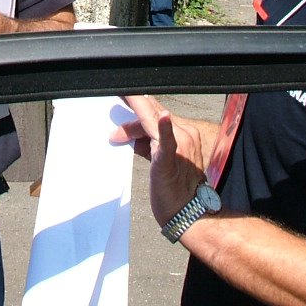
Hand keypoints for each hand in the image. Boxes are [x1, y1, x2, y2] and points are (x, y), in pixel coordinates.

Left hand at [118, 94, 206, 226]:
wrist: (189, 214)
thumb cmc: (174, 190)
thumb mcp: (159, 160)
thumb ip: (144, 144)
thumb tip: (121, 135)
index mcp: (182, 133)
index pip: (155, 112)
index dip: (139, 101)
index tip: (123, 91)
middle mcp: (184, 134)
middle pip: (151, 114)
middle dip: (133, 103)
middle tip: (115, 91)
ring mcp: (180, 146)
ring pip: (151, 123)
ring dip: (132, 120)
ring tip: (121, 99)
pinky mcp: (171, 160)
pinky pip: (168, 141)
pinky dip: (164, 128)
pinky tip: (163, 116)